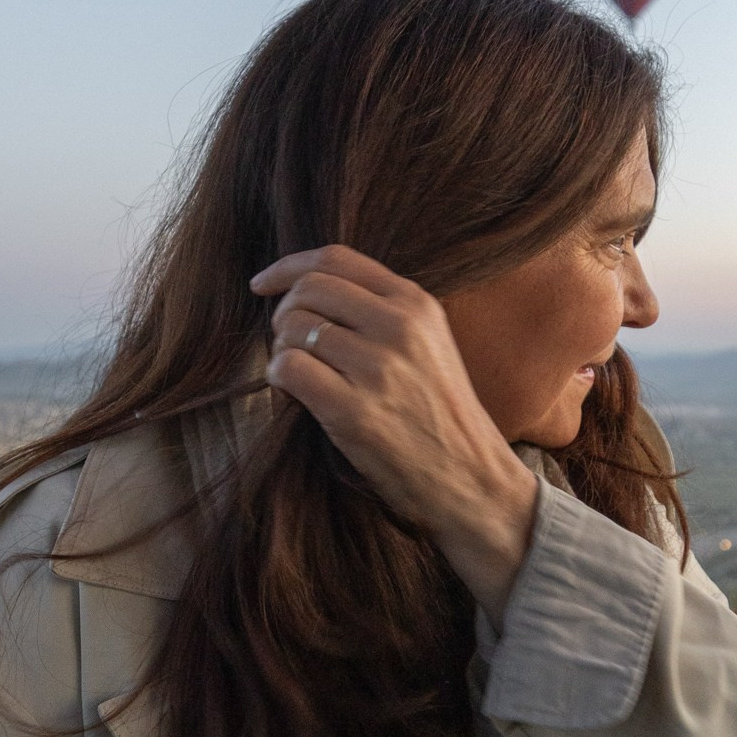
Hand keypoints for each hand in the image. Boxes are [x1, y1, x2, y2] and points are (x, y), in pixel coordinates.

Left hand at [251, 246, 537, 624]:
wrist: (472, 478)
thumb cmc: (440, 414)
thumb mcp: (428, 344)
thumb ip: (382, 311)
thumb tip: (305, 291)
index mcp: (416, 304)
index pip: (335, 258)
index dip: (288, 266)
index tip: (263, 284)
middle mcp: (399, 327)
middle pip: (309, 289)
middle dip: (283, 312)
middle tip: (286, 341)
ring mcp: (378, 369)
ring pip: (294, 328)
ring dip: (281, 349)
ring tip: (300, 373)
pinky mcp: (355, 412)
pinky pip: (288, 368)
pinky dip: (279, 376)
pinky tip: (294, 392)